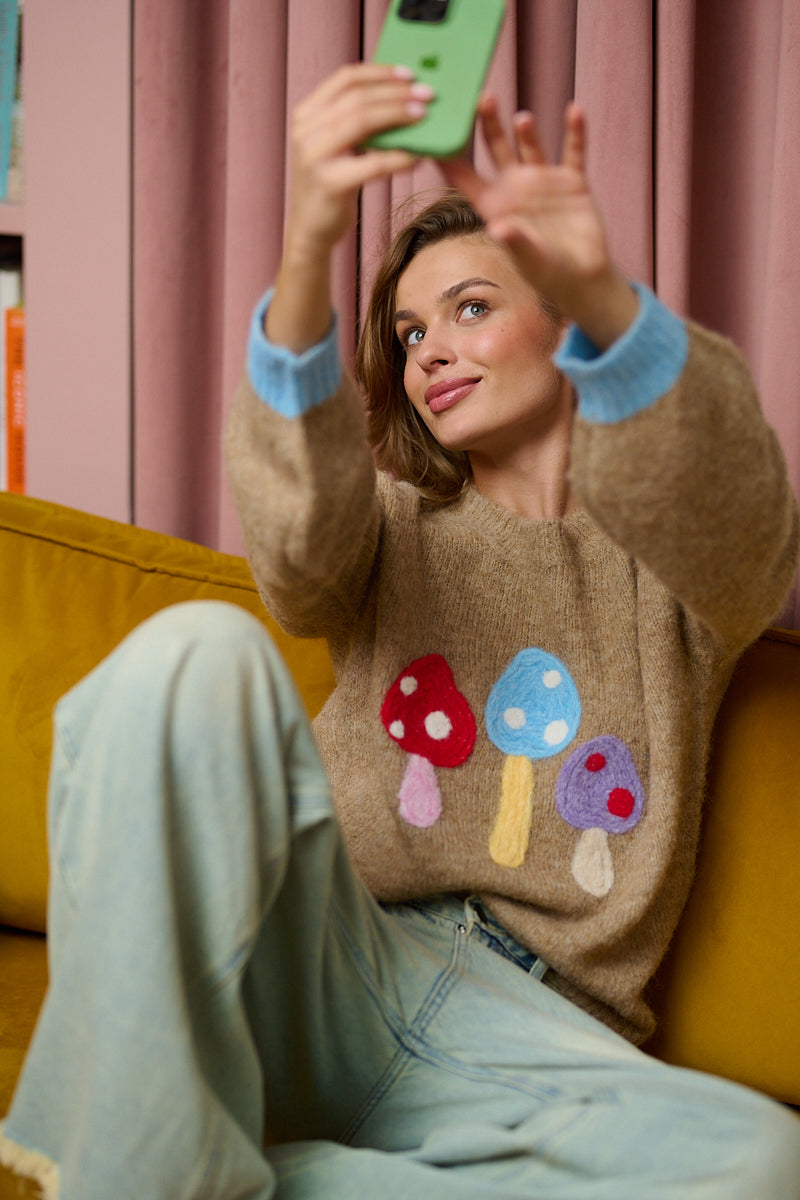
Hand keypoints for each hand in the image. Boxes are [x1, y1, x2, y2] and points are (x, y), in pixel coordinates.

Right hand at [284, 63, 430, 259]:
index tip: (409, 74)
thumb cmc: (331, 185)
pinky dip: (399, 158)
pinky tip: (417, 157)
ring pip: (362, 121)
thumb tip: (400, 97)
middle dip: (396, 93)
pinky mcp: (329, 183)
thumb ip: (354, 120)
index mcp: (307, 114)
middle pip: (357, 98)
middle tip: (427, 95)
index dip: (379, 72)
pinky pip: (373, 163)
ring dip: (398, 116)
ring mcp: (314, 156)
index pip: (345, 79)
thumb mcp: (335, 146)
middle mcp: (305, 130)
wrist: (310, 230)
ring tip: (424, 117)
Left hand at [440, 98, 637, 348]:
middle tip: (479, 98)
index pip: (466, 178)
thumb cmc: (546, 274)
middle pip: (496, 149)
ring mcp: (543, 182)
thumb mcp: (529, 260)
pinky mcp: (572, 182)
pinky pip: (574, 152)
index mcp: (495, 206)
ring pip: (531, 146)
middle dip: (488, 125)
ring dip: (526, 131)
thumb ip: (515, 241)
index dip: (450, 158)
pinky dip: (575, 132)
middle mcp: (515, 188)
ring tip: (521, 118)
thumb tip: (499, 227)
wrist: (581, 278)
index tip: (436, 134)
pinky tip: (575, 111)